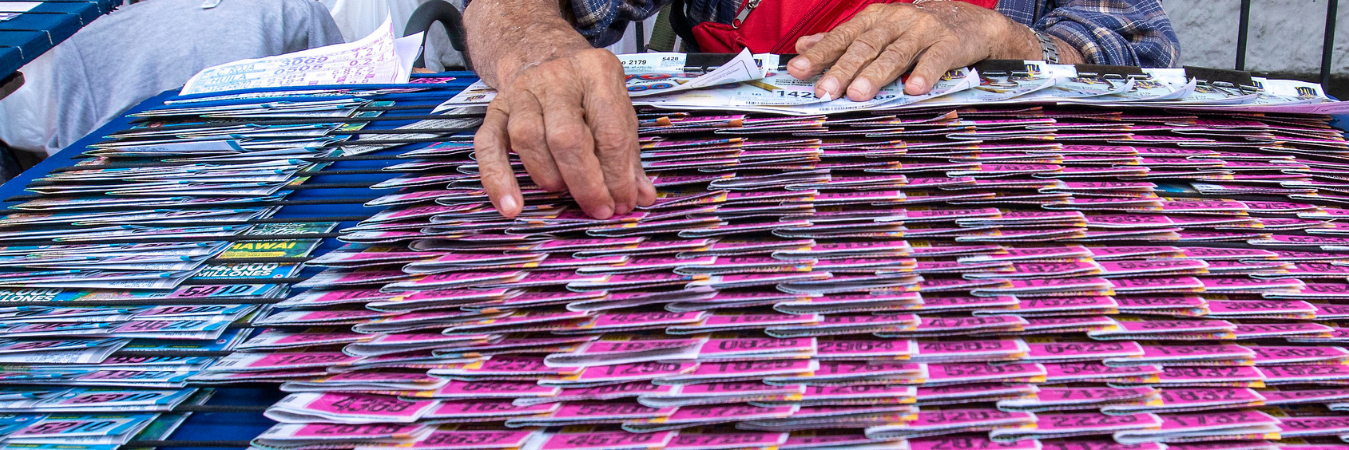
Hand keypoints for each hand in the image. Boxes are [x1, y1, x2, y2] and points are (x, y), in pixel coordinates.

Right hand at [464, 0, 655, 219]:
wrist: (543, 54)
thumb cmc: (586, 92)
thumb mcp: (616, 110)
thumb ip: (629, 155)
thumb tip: (643, 197)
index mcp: (597, 73)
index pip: (610, 131)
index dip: (618, 175)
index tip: (622, 203)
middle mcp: (557, 78)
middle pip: (567, 137)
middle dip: (585, 182)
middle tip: (598, 209)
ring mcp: (522, 92)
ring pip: (528, 138)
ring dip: (548, 176)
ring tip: (563, 194)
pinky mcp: (495, 109)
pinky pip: (488, 145)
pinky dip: (498, 179)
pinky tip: (511, 207)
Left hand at [784, 2, 1042, 100]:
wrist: (972, 22)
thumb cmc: (916, 30)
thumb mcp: (878, 29)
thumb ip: (842, 40)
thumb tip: (802, 47)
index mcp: (875, 19)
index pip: (842, 37)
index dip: (820, 54)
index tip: (797, 70)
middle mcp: (897, 21)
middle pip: (865, 47)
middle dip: (842, 70)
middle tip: (824, 91)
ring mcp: (924, 31)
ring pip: (896, 54)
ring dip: (875, 75)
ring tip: (858, 95)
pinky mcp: (950, 43)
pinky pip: (936, 59)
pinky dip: (925, 74)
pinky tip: (914, 90)